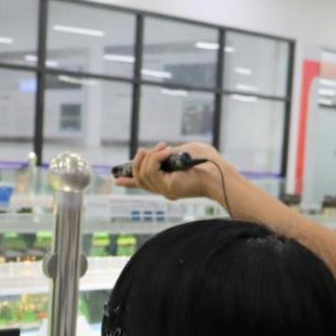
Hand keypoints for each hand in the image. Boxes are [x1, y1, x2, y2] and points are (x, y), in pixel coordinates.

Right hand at [114, 141, 229, 202]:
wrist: (218, 173)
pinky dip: (155, 157)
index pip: (144, 184)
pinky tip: (167, 152)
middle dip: (142, 158)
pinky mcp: (166, 187)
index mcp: (168, 182)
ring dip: (151, 156)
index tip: (116, 180)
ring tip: (166, 148)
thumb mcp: (183, 152)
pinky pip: (149, 170)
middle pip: (138, 176)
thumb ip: (168, 153)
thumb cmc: (207, 162)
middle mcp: (164, 189)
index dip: (129, 182)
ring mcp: (164, 190)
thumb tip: (158, 151)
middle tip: (160, 146)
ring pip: (141, 173)